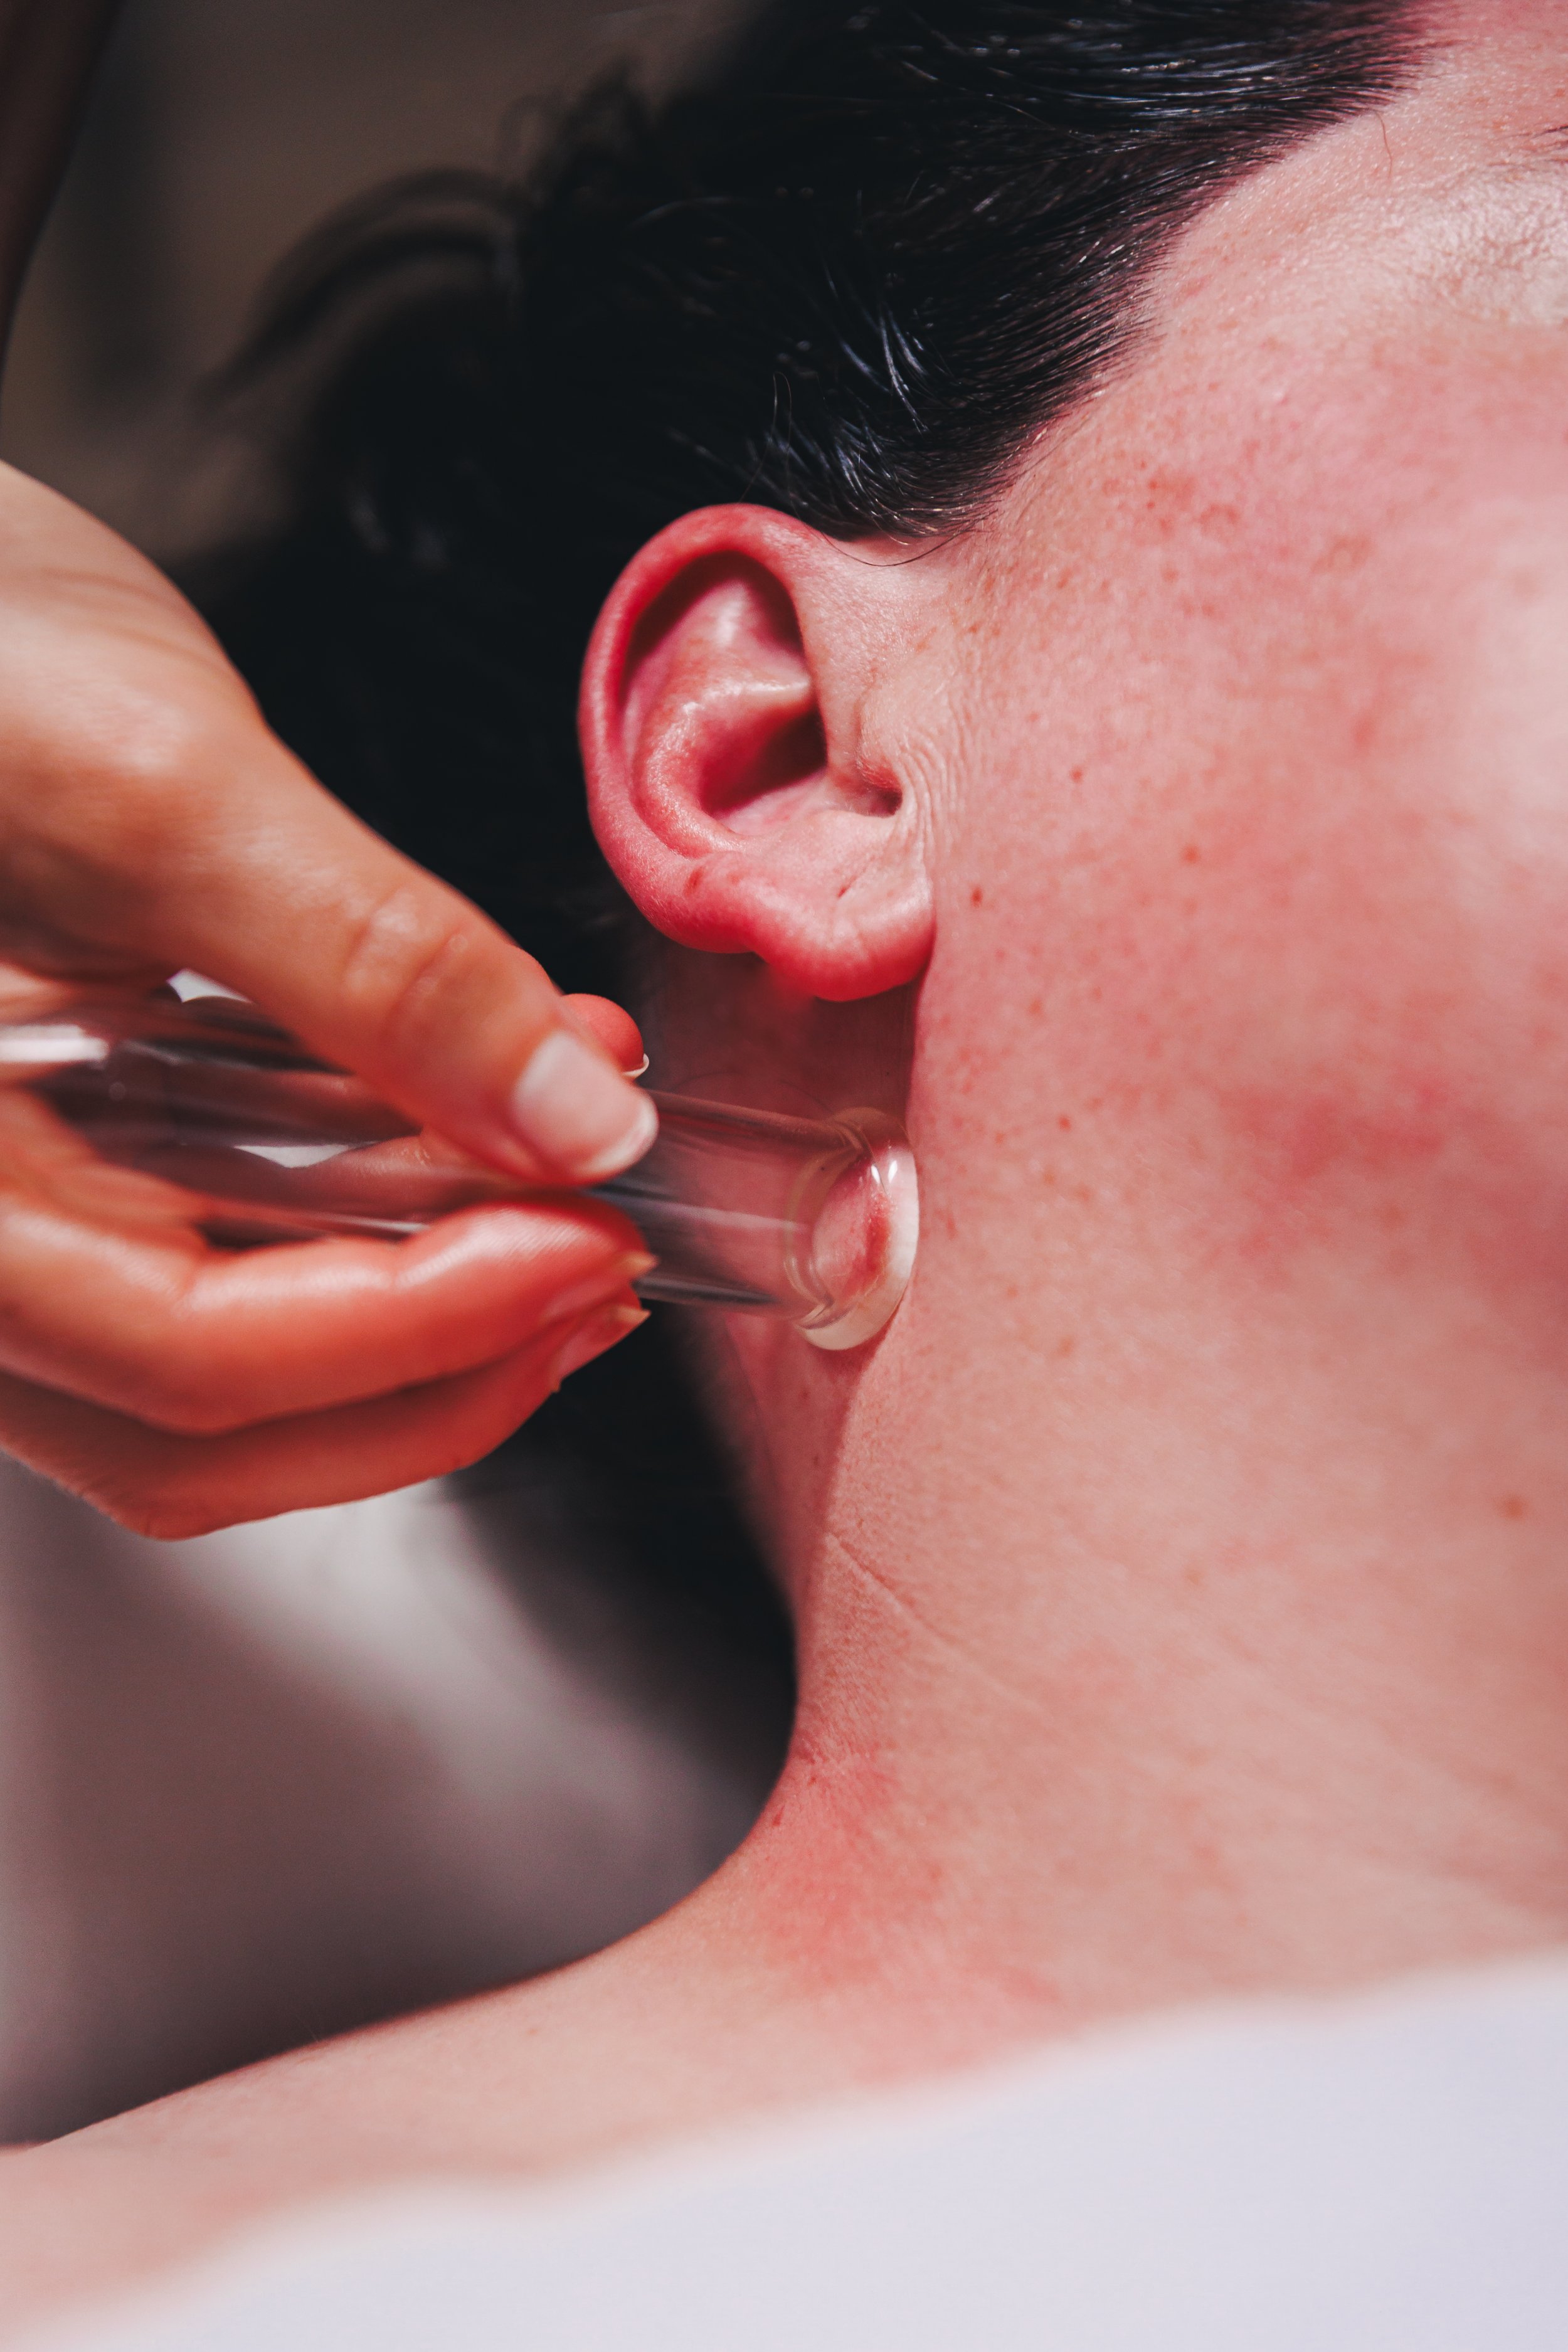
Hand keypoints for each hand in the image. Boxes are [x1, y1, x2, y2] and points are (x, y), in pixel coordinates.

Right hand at [0, 463, 656, 1533]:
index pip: (185, 1354)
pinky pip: (214, 1259)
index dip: (422, 1329)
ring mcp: (5, 1211)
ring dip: (426, 1306)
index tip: (595, 1243)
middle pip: (203, 1423)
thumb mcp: (159, 784)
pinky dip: (367, 1221)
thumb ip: (372, 965)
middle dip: (440, 1362)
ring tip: (579, 1185)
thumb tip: (577, 1121)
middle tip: (609, 1261)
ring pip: (217, 1371)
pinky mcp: (64, 1161)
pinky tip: (487, 1125)